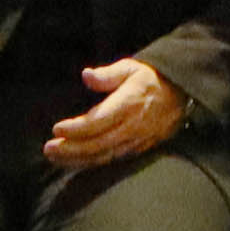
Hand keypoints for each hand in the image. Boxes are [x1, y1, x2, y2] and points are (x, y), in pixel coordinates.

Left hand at [49, 56, 187, 168]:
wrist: (182, 93)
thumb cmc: (150, 77)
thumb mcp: (130, 67)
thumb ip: (107, 74)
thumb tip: (86, 75)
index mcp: (128, 103)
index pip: (97, 122)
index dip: (75, 128)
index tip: (56, 128)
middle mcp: (132, 126)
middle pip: (96, 144)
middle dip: (70, 149)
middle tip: (48, 149)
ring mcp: (136, 140)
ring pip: (103, 156)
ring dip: (77, 159)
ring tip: (55, 158)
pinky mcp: (139, 149)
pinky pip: (112, 160)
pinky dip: (92, 163)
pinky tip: (76, 162)